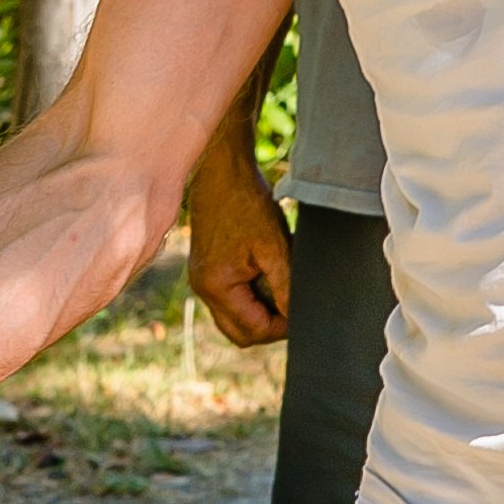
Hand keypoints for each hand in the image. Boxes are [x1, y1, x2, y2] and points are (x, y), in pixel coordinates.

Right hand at [185, 146, 292, 348]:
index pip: (254, 331)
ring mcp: (202, 279)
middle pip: (240, 333)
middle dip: (269, 325)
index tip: (302, 308)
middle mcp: (203, 289)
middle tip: (292, 302)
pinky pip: (230, 299)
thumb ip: (285, 287)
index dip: (282, 327)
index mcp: (216, 286)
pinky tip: (266, 271)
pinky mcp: (207, 269)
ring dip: (260, 310)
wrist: (221, 170)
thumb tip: (297, 318)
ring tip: (279, 281)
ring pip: (235, 318)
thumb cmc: (246, 202)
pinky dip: (250, 296)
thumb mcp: (274, 247)